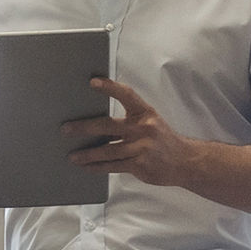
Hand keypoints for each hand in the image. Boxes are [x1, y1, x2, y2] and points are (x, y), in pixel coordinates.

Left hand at [63, 78, 203, 185]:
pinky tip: (86, 167)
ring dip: (87, 153)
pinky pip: (113, 166)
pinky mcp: (139, 165)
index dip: (110, 88)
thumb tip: (99, 123)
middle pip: (108, 125)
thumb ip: (130, 120)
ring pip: (107, 150)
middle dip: (84, 127)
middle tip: (66, 129)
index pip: (126, 95)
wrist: (184, 161)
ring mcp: (141, 147)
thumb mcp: (151, 122)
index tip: (92, 82)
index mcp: (145, 113)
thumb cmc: (162, 140)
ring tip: (72, 155)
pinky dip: (97, 167)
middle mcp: (143, 128)